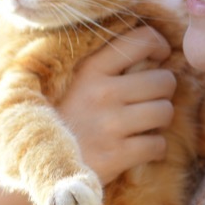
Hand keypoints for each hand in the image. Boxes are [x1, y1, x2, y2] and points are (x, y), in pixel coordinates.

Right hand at [58, 25, 175, 185]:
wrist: (39, 163)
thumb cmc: (61, 120)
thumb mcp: (73, 83)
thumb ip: (105, 65)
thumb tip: (151, 52)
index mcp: (90, 70)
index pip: (141, 41)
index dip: (159, 45)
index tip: (158, 57)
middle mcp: (102, 93)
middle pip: (163, 80)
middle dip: (163, 91)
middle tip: (150, 99)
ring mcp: (110, 125)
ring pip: (165, 112)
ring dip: (160, 119)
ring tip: (145, 124)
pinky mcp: (116, 155)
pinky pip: (158, 145)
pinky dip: (155, 148)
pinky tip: (141, 148)